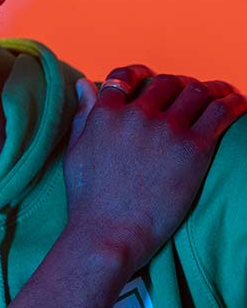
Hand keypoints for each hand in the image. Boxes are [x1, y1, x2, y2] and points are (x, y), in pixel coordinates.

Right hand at [65, 65, 246, 271]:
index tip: (150, 81)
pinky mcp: (194, 149)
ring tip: (218, 96)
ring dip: (209, 90)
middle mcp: (137, 115)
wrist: (109, 232)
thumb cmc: (89, 199)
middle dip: (177, 85)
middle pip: (166, 82)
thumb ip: (84, 114)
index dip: (140, 75)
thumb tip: (87, 83)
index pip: (126, 76)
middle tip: (186, 97)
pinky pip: (221, 112)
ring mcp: (167, 130)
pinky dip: (233, 103)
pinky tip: (237, 104)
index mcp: (106, 114)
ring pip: (196, 91)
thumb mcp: (76, 151)